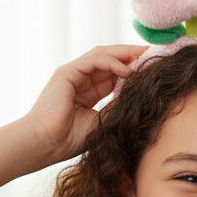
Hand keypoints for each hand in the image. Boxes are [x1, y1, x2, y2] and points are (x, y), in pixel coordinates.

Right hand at [22, 45, 147, 164]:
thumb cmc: (69, 140)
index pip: (112, 74)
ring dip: (123, 54)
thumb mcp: (101, 121)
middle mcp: (80, 80)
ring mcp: (72, 74)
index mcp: (87, 92)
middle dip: (129, 55)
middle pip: (108, 59)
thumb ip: (116, 108)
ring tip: (142, 55)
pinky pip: (94, 61)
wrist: (46, 144)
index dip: (131, 69)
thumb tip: (138, 98)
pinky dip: (112, 62)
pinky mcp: (66, 72)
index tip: (150, 68)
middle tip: (149, 52)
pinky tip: (127, 69)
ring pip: (102, 55)